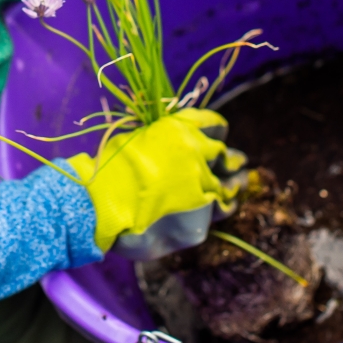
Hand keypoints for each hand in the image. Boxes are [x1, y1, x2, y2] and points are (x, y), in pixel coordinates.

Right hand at [67, 109, 240, 252]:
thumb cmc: (112, 169)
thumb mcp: (139, 139)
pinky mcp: (202, 217)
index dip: (218, 132)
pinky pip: (219, 209)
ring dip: (234, 183)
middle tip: (236, 163)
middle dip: (229, 159)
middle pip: (223, 155)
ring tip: (239, 183)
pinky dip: (223, 206)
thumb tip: (176, 148)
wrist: (103, 203)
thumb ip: (165, 142)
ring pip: (229, 184)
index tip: (221, 136)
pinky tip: (224, 204)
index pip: (212, 126)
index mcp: (181, 130)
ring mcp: (203, 186)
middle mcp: (198, 153)